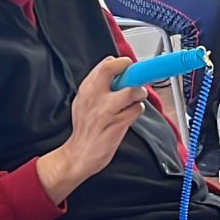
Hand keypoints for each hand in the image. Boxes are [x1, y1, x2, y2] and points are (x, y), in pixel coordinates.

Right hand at [36, 57, 149, 202]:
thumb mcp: (84, 102)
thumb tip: (119, 74)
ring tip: (136, 99)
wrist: (79, 155)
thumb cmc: (85, 129)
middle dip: (130, 70)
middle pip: (112, 70)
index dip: (121, 63)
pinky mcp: (116, 124)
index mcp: (86, 89)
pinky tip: (130, 115)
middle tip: (136, 77)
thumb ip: (98, 87)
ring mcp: (105, 110)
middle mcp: (94, 97)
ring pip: (131, 91)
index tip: (128, 67)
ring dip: (140, 94)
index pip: (105, 65)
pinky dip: (137, 110)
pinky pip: (136, 110)